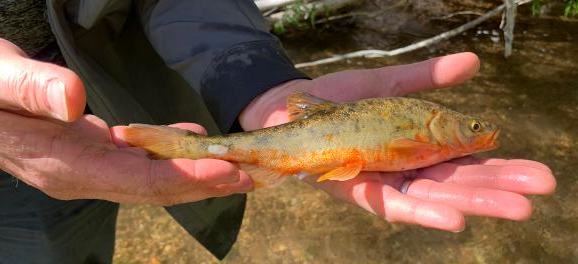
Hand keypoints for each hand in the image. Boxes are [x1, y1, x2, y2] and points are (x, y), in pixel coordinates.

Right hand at [0, 35, 251, 204]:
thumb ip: (31, 88)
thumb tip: (73, 101)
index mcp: (61, 164)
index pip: (136, 179)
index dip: (185, 176)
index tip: (228, 168)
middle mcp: (77, 176)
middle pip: (153, 189)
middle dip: (205, 183)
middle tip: (255, 175)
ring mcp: (82, 170)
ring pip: (149, 180)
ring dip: (195, 174)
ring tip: (239, 167)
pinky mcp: (85, 156)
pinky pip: (136, 164)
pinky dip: (169, 157)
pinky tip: (192, 141)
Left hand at [239, 52, 555, 231]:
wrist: (287, 109)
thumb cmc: (337, 101)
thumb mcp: (389, 86)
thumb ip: (427, 81)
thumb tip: (473, 63)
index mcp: (416, 149)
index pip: (464, 163)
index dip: (498, 168)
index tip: (537, 174)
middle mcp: (402, 170)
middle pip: (455, 184)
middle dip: (497, 188)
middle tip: (540, 189)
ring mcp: (381, 183)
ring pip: (432, 199)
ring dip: (472, 204)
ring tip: (515, 208)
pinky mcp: (356, 190)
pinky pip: (391, 206)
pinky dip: (421, 213)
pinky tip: (454, 218)